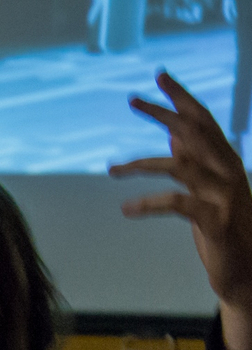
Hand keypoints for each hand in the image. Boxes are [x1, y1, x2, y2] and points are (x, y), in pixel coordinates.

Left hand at [112, 71, 251, 349]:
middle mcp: (229, 172)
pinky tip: (126, 210)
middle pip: (195, 132)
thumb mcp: (205, 190)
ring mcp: (224, 196)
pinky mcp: (215, 221)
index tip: (160, 76)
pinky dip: (149, 204)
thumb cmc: (222, 230)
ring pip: (181, 166)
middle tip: (133, 100)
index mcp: (226, 162)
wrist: (247, 273)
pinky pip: (178, 204)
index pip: (204, 121)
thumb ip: (194, 160)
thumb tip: (175, 132)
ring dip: (141, 164)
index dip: (182, 97)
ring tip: (111, 170)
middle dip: (164, 113)